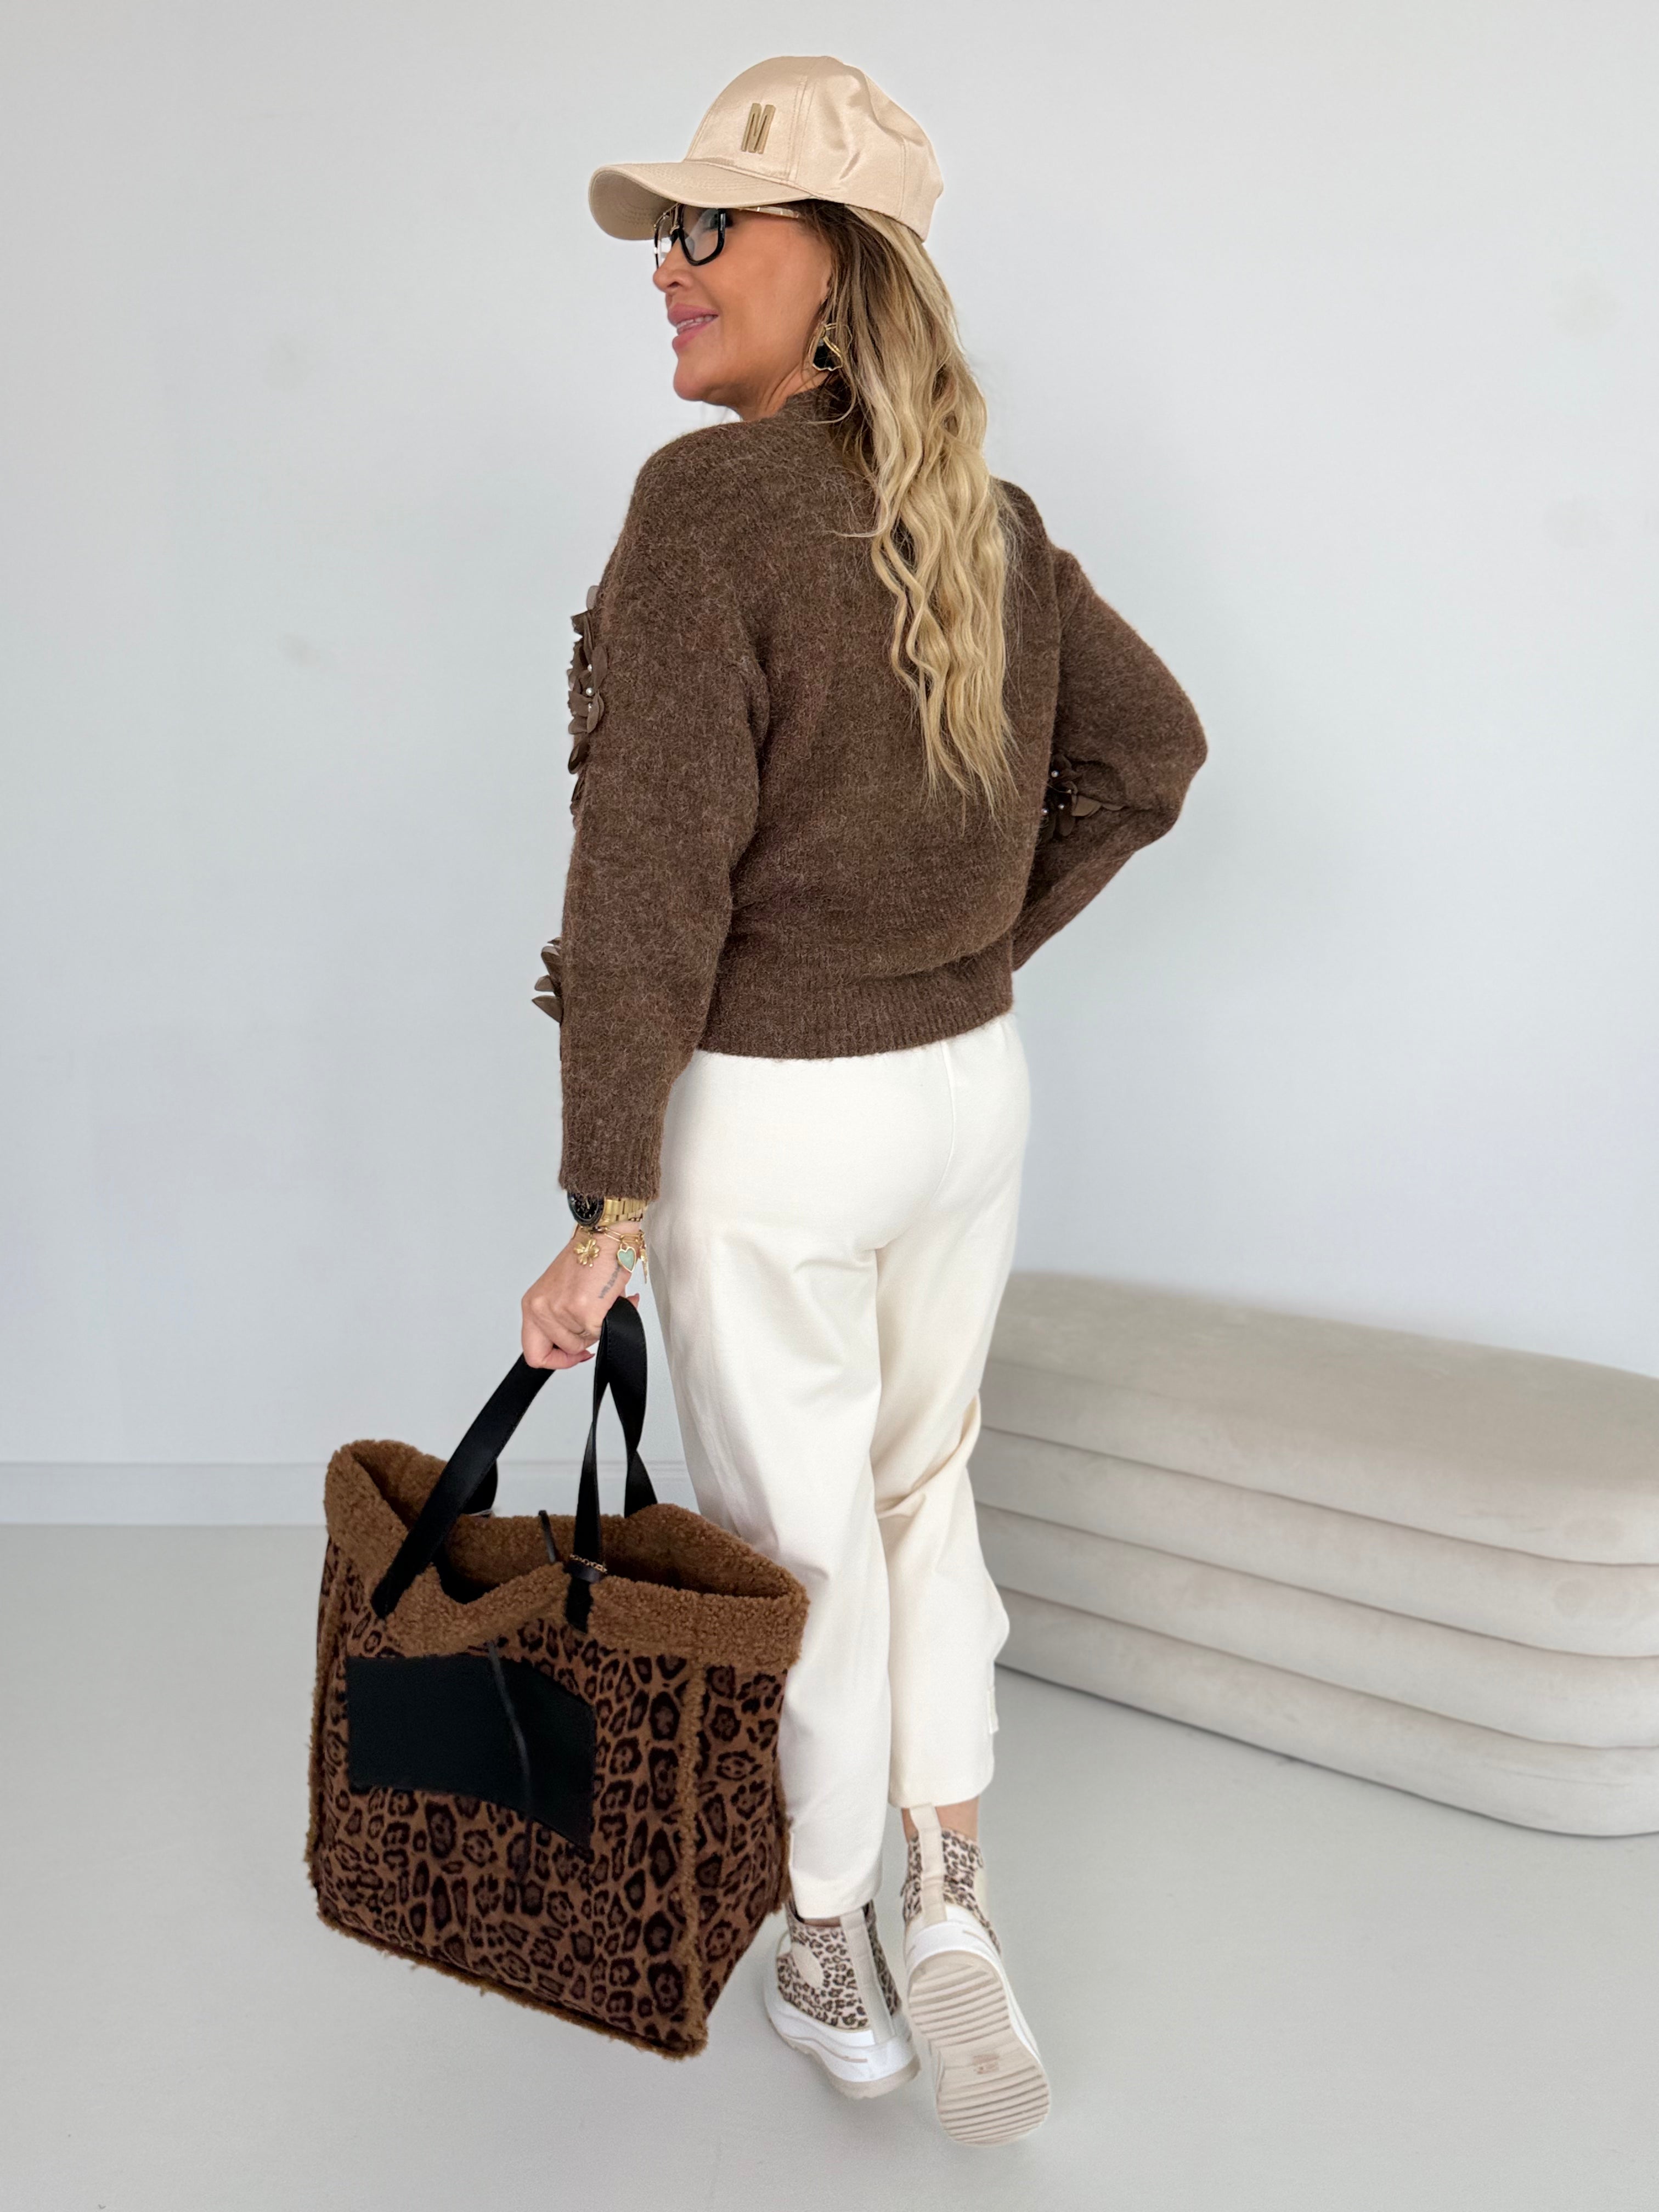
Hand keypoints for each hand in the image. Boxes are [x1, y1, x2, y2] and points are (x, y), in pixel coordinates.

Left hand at [521, 1233, 641, 1368]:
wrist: (606, 1235)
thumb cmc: (589, 1258)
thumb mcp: (560, 1293)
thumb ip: (562, 1321)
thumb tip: (581, 1343)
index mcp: (532, 1305)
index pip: (533, 1353)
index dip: (557, 1360)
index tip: (574, 1355)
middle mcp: (541, 1308)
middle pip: (565, 1349)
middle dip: (586, 1338)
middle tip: (595, 1320)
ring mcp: (561, 1310)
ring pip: (585, 1341)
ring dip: (599, 1326)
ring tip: (603, 1301)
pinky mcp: (584, 1310)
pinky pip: (602, 1331)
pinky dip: (612, 1318)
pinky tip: (613, 1298)